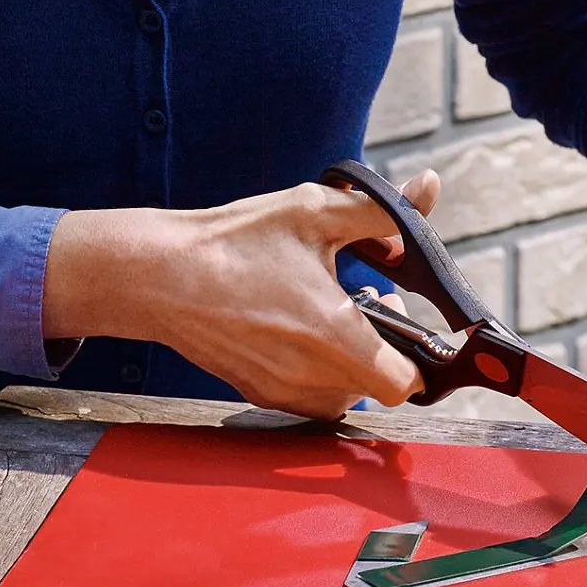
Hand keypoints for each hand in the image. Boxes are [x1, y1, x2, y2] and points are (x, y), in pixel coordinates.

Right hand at [41, 172, 442, 420]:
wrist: (160, 275)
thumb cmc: (235, 242)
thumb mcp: (315, 211)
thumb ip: (383, 210)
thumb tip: (426, 190)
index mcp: (334, 335)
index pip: (405, 384)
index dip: (417, 355)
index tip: (396, 313)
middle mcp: (311, 375)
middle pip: (377, 387)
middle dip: (383, 348)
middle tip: (364, 303)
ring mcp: (281, 390)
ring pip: (343, 394)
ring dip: (349, 360)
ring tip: (327, 313)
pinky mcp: (257, 392)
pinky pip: (308, 395)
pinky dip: (315, 369)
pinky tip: (295, 325)